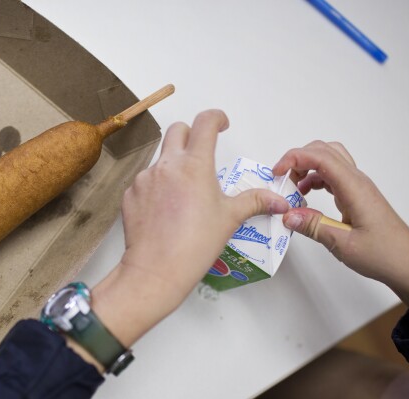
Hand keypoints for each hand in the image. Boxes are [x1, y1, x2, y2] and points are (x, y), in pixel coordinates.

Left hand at [91, 110, 289, 348]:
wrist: (156, 269)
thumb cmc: (196, 243)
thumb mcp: (230, 219)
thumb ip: (254, 202)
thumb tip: (278, 200)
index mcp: (194, 165)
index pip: (205, 123)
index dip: (216, 118)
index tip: (222, 124)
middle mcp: (167, 165)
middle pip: (177, 131)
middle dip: (191, 134)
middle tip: (202, 151)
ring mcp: (144, 179)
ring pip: (160, 160)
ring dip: (173, 166)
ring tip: (184, 195)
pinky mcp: (130, 195)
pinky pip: (145, 183)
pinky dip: (157, 189)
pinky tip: (164, 212)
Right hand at [272, 141, 408, 309]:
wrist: (405, 262)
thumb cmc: (383, 253)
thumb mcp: (342, 244)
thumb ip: (313, 226)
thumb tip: (288, 214)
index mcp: (354, 188)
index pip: (321, 158)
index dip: (295, 158)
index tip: (277, 172)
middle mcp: (357, 182)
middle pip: (325, 151)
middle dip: (299, 159)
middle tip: (282, 179)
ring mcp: (357, 187)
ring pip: (329, 161)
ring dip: (307, 168)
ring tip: (291, 189)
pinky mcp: (356, 196)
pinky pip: (332, 176)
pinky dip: (314, 179)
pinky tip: (305, 196)